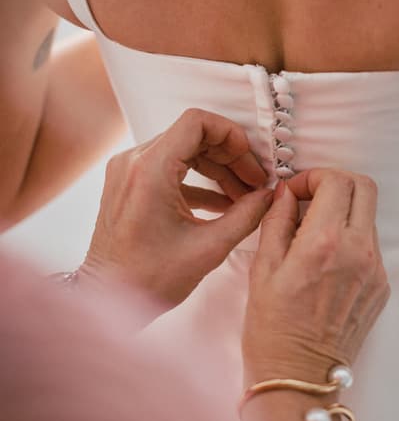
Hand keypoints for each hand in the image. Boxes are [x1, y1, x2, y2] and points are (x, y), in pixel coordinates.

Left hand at [81, 108, 272, 308]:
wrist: (106, 298)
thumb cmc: (147, 279)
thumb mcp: (208, 248)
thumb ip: (246, 216)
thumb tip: (268, 197)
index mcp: (150, 170)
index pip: (197, 122)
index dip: (231, 135)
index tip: (250, 159)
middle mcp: (134, 162)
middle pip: (193, 136)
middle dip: (230, 157)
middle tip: (255, 182)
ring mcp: (127, 172)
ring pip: (183, 151)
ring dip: (217, 169)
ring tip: (244, 196)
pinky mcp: (128, 184)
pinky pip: (169, 168)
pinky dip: (198, 181)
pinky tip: (223, 205)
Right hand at [243, 169, 389, 383]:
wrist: (300, 378)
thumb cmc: (272, 329)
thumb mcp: (263, 269)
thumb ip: (276, 221)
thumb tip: (284, 194)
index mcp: (325, 243)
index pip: (336, 181)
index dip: (312, 177)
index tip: (294, 193)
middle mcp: (359, 252)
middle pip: (364, 187)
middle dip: (335, 184)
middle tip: (310, 200)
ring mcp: (376, 270)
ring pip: (368, 216)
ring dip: (343, 212)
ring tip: (312, 236)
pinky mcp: (381, 287)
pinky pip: (370, 246)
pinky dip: (350, 240)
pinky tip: (325, 263)